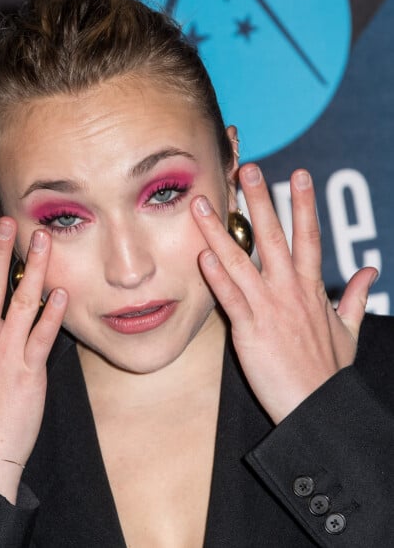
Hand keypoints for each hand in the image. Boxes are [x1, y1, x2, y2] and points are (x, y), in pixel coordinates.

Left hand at [192, 164, 376, 423]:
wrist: (317, 407)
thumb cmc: (328, 371)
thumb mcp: (349, 331)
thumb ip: (356, 297)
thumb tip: (373, 272)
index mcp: (312, 288)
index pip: (308, 237)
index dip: (304, 204)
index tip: (299, 174)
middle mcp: (290, 291)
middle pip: (274, 236)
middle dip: (261, 200)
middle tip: (248, 168)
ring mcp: (269, 308)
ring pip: (242, 260)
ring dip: (220, 230)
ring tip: (205, 204)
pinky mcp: (250, 329)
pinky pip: (230, 297)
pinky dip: (217, 276)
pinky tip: (203, 255)